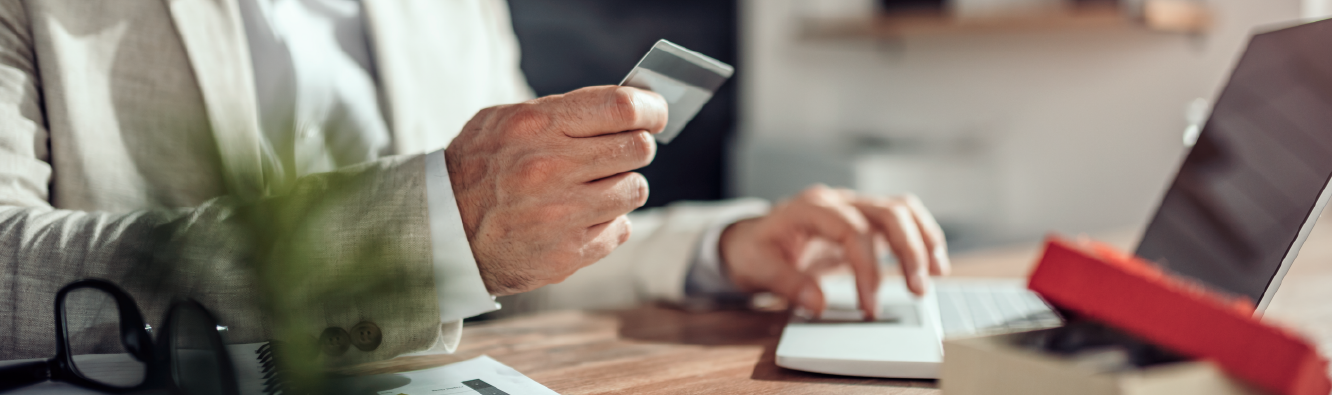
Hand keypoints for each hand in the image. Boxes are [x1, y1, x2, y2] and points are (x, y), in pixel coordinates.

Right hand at [445, 86, 667, 294]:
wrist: (442, 233)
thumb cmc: (476, 170)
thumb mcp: (502, 122)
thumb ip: (559, 112)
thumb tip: (623, 105)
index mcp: (537, 127)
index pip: (621, 108)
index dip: (649, 109)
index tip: (654, 114)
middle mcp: (553, 169)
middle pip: (637, 148)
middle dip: (635, 147)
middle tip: (620, 151)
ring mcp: (563, 214)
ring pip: (634, 190)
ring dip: (621, 186)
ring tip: (593, 188)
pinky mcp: (569, 253)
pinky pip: (620, 228)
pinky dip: (608, 222)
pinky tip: (580, 218)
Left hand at [718, 185, 949, 318]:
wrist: (750, 239)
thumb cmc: (755, 250)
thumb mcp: (759, 269)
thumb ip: (788, 284)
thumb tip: (818, 303)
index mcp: (810, 208)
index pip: (852, 230)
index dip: (867, 268)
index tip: (870, 304)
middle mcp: (837, 201)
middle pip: (886, 212)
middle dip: (908, 251)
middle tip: (917, 290)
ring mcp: (853, 206)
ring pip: (901, 210)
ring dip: (923, 240)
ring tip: (936, 274)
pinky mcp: (864, 219)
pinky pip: (901, 219)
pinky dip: (921, 238)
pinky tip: (933, 263)